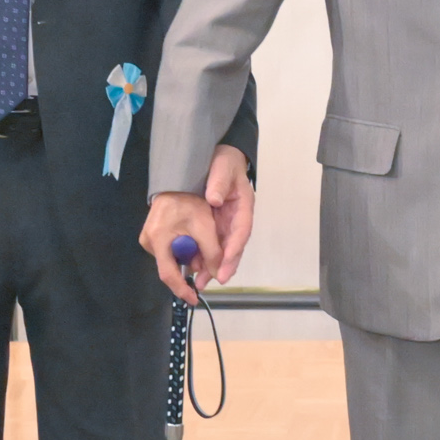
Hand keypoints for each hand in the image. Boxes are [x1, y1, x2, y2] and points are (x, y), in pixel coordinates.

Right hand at [144, 189, 217, 304]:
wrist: (176, 181)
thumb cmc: (189, 200)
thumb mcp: (205, 226)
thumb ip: (212, 253)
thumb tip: (218, 276)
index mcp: (158, 239)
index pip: (168, 274)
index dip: (182, 289)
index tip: (193, 299)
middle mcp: (148, 242)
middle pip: (172, 266)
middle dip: (192, 267)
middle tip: (207, 261)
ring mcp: (148, 239)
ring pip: (173, 259)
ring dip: (189, 257)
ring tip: (201, 243)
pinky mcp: (152, 236)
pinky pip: (170, 250)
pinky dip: (184, 249)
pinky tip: (192, 238)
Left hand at [202, 144, 255, 281]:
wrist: (218, 158)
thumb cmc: (224, 162)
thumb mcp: (223, 167)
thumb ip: (219, 182)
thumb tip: (213, 199)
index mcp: (244, 206)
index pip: (242, 230)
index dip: (235, 248)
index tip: (226, 262)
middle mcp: (237, 219)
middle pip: (234, 246)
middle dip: (226, 265)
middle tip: (216, 280)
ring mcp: (227, 224)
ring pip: (224, 249)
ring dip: (214, 266)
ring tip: (202, 282)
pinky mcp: (216, 226)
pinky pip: (212, 245)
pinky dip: (205, 257)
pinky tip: (195, 269)